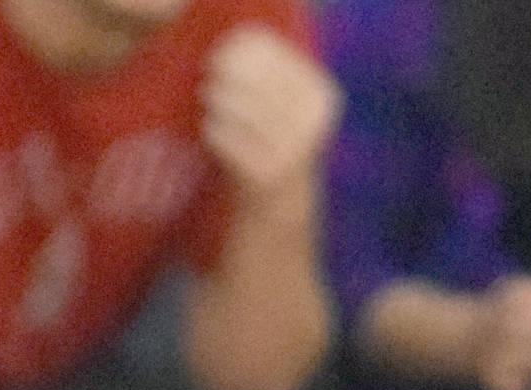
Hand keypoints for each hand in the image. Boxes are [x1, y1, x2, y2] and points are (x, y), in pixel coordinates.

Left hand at [202, 27, 339, 201]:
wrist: (280, 200)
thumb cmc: (274, 134)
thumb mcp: (284, 96)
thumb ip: (264, 65)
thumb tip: (232, 48)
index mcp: (320, 96)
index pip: (272, 54)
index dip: (239, 49)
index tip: (223, 57)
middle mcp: (311, 123)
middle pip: (252, 77)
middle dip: (225, 74)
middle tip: (212, 81)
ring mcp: (289, 152)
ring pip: (236, 105)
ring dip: (215, 98)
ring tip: (210, 101)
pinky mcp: (263, 176)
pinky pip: (224, 137)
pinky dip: (212, 129)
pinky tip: (211, 129)